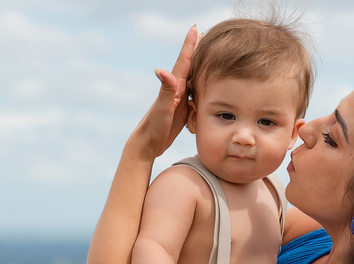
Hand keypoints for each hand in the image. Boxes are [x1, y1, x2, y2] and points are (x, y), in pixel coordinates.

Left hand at [130, 25, 198, 158]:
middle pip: (190, 66)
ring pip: (193, 80)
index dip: (190, 45)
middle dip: (196, 50)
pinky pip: (194, 97)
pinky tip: (204, 86)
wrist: (146, 145)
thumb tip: (161, 69)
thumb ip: (165, 89)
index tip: (195, 28)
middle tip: (203, 34)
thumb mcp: (162, 108)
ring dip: (200, 68)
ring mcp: (178, 100)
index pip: (184, 61)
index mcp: (174, 87)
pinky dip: (200, 89)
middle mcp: (176, 90)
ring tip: (207, 55)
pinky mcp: (181, 111)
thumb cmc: (153, 127)